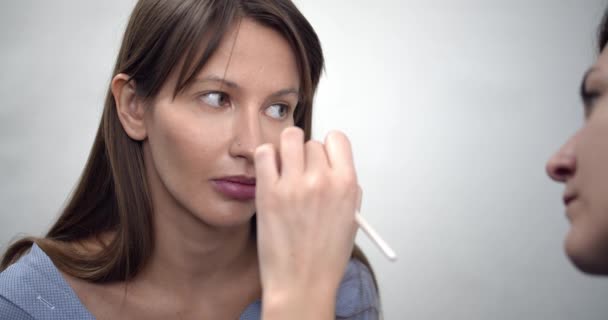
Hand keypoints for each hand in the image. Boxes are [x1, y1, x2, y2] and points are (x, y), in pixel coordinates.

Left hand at [254, 127, 360, 318]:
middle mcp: (321, 180)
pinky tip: (269, 173)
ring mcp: (293, 185)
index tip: (323, 157)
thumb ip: (346, 188)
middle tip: (301, 174)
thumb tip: (334, 165)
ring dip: (286, 149)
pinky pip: (264, 153)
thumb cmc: (325, 258)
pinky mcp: (268, 192)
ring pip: (288, 138)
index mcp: (346, 185)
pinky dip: (265, 157)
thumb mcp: (350, 220)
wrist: (301, 284)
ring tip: (284, 168)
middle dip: (306, 155)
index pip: (337, 139)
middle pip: (312, 142)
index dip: (329, 147)